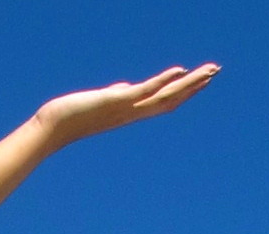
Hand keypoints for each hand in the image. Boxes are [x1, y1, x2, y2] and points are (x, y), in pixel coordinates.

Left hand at [36, 65, 218, 148]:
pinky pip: (145, 91)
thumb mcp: (101, 101)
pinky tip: (180, 69)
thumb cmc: (73, 115)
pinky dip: (163, 80)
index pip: (164, 101)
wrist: (52, 128)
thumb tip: (125, 87)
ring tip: (209, 70)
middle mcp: (133, 112)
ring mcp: (126, 108)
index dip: (185, 91)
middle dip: (195, 85)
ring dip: (189, 83)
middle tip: (216, 71)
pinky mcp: (116, 100)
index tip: (201, 79)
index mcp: (131, 112)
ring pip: (164, 96)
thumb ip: (117, 93)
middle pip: (171, 99)